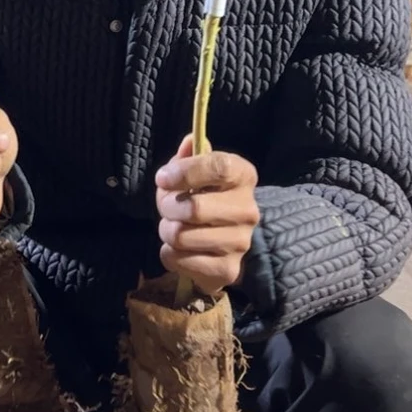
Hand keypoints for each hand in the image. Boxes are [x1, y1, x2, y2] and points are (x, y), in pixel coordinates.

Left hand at [155, 135, 259, 295]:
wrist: (221, 241)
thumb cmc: (203, 195)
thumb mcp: (194, 171)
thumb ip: (189, 155)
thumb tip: (190, 141)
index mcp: (243, 176)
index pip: (219, 167)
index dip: (186, 171)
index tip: (163, 178)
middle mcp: (249, 210)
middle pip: (195, 208)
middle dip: (167, 206)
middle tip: (166, 206)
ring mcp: (241, 243)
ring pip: (182, 236)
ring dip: (166, 230)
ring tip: (174, 227)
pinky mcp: (228, 270)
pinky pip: (180, 260)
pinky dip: (170, 254)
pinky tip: (181, 249)